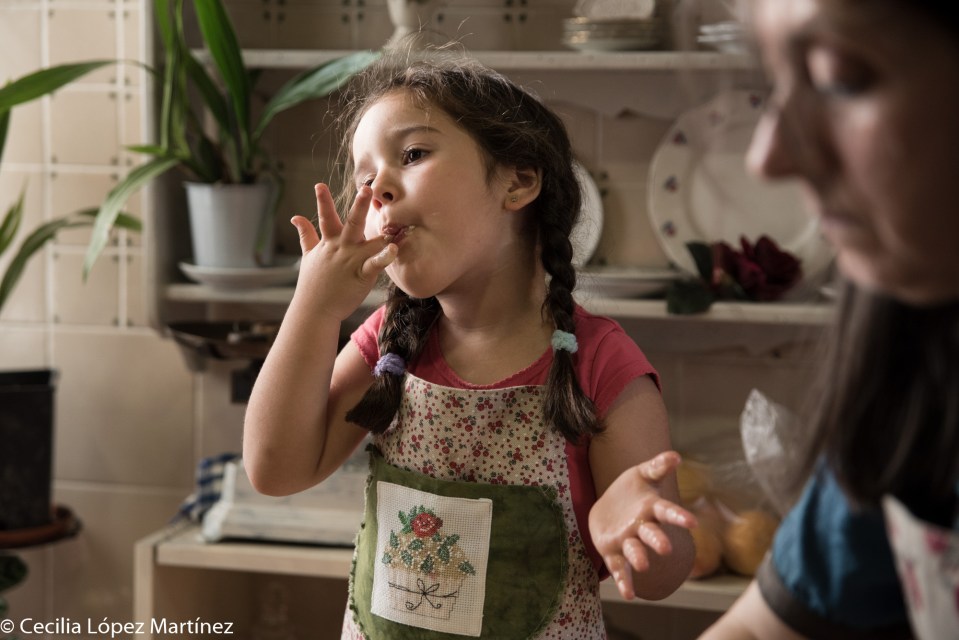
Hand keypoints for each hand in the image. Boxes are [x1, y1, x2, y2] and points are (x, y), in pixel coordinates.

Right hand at [290, 184, 396, 320]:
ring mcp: (351, 262)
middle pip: (350, 224)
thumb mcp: (308, 255)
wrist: (314, 310)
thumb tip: (295, 217)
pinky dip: (384, 257)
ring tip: (393, 223)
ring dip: (381, 233)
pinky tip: (394, 249)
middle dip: (358, 206)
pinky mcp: (361, 276)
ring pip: (368, 243)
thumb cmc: (313, 283)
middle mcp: (340, 249)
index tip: (319, 184)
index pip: (325, 218)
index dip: (322, 201)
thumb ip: (306, 234)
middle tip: (366, 189)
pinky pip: (374, 264)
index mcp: (328, 243)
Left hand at [589, 450, 696, 599]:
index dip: (678, 516)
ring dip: (639, 558)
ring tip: (643, 565)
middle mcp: (642, 528)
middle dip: (658, 541)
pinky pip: (619, 567)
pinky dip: (624, 581)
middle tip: (665, 548)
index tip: (693, 522)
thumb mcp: (641, 474)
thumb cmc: (630, 490)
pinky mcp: (612, 552)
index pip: (667, 512)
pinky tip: (628, 594)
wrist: (608, 506)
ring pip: (635, 551)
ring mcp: (628, 541)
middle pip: (651, 534)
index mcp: (652, 509)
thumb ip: (657, 466)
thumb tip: (676, 456)